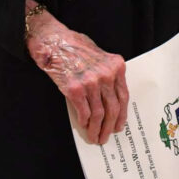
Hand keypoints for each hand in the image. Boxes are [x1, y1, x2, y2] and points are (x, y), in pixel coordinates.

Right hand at [25, 5, 128, 145]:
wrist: (54, 41)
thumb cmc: (76, 46)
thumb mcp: (100, 55)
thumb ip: (108, 74)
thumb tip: (111, 99)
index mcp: (115, 66)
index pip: (123, 96)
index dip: (122, 114)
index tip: (119, 126)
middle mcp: (106, 75)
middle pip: (113, 108)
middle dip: (110, 126)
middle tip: (106, 137)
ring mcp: (91, 82)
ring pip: (99, 113)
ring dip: (97, 129)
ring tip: (94, 137)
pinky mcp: (75, 89)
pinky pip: (84, 112)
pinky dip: (84, 122)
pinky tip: (83, 125)